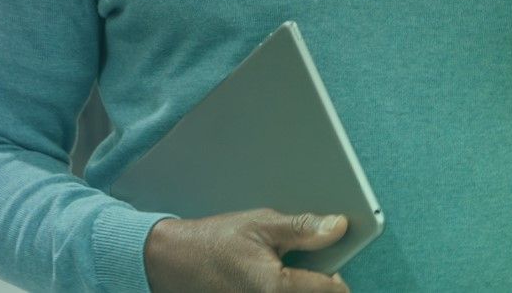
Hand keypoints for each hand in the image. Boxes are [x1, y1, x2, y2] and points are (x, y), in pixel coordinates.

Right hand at [144, 209, 351, 292]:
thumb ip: (303, 229)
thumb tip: (338, 227)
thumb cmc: (213, 241)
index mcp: (277, 287)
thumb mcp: (260, 224)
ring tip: (280, 270)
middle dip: (317, 283)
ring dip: (298, 286)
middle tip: (303, 266)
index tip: (334, 264)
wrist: (173, 260)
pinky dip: (280, 288)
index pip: (331, 290)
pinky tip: (268, 277)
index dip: (337, 275)